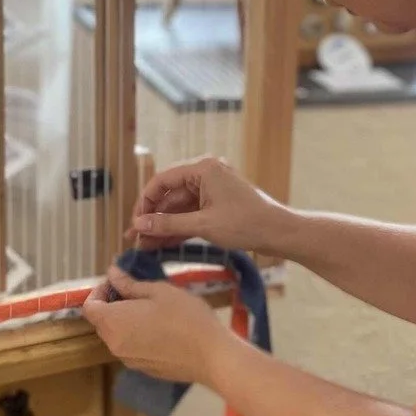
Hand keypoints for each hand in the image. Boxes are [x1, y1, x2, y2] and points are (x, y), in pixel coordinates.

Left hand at [83, 267, 226, 385]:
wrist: (212, 356)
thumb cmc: (185, 317)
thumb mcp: (158, 291)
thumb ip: (129, 284)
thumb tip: (112, 274)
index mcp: (113, 322)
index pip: (89, 307)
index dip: (99, 291)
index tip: (117, 282)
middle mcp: (115, 345)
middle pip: (102, 323)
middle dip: (112, 305)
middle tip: (136, 292)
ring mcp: (129, 360)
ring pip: (117, 336)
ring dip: (125, 321)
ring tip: (150, 310)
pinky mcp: (144, 369)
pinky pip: (131, 349)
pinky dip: (137, 336)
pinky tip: (161, 329)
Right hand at [128, 155, 290, 254]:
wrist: (280, 233)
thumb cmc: (246, 224)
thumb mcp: (203, 225)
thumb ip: (168, 224)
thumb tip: (138, 225)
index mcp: (203, 169)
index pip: (162, 181)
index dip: (144, 203)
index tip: (134, 224)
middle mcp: (206, 175)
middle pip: (169, 195)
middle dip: (152, 219)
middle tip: (135, 239)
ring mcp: (212, 191)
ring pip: (179, 208)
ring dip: (164, 227)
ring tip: (145, 246)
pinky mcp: (218, 206)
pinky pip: (191, 215)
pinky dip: (179, 229)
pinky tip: (162, 244)